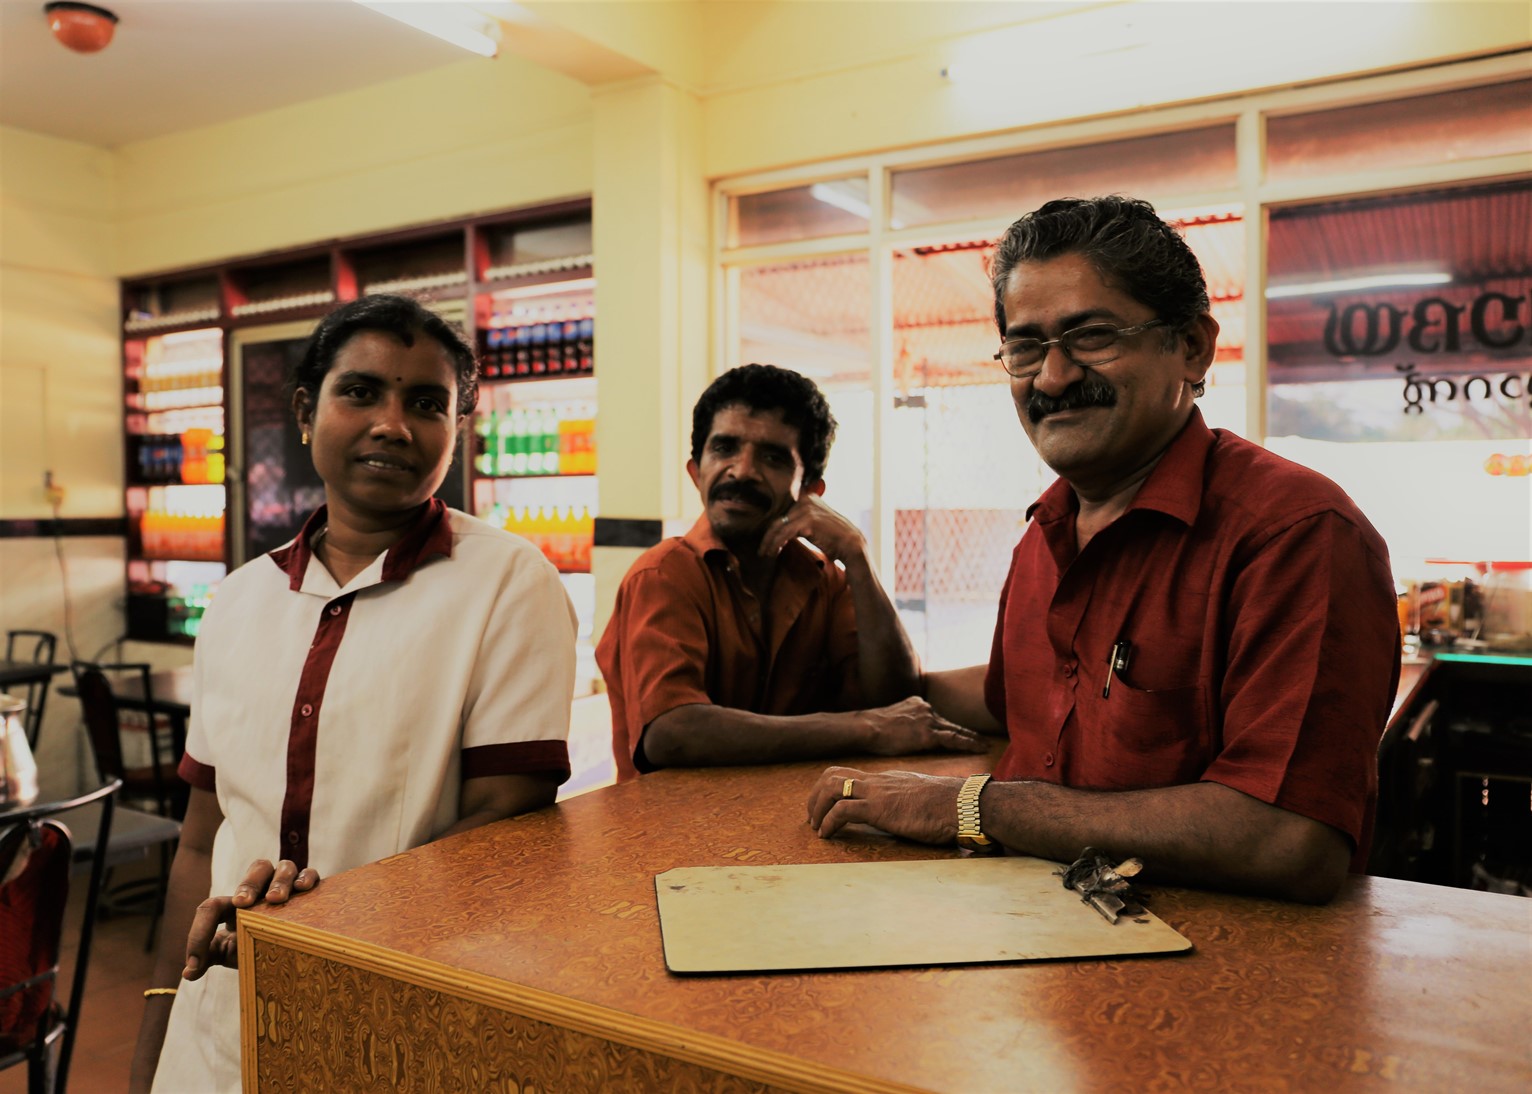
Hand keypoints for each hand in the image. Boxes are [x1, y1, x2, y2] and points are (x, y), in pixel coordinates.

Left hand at [182, 858, 319, 979]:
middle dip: (249, 883)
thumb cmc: (252, 945)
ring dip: (280, 881)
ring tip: (276, 899)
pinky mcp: (309, 891)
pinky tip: (302, 889)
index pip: (211, 906)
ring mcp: (287, 887)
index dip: (198, 933)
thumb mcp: (227, 952)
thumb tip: (188, 973)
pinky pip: (311, 874)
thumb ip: (206, 957)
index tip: (195, 963)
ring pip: (284, 867)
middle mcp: (261, 889)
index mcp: (234, 904)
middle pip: (257, 868)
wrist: (283, 947)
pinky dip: (307, 877)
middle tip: (242, 903)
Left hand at [759, 493, 866, 563]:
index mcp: (808, 497)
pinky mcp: (807, 520)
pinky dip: (775, 544)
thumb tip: (781, 529)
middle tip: (761, 549)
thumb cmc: (833, 538)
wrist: (850, 544)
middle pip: (778, 518)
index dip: (772, 527)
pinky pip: (784, 534)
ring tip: (764, 553)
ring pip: (778, 526)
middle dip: (768, 535)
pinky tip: (772, 552)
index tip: (765, 540)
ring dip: (769, 542)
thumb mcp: (816, 523)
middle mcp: (806, 499)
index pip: (783, 511)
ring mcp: (806, 509)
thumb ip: (800, 521)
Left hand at [806, 766, 966, 843]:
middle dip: (815, 795)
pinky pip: (842, 811)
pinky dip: (828, 822)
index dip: (831, 788)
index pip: (850, 774)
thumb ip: (908, 803)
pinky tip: (827, 835)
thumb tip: (907, 815)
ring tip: (816, 827)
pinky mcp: (879, 809)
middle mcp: (878, 781)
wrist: (963, 804)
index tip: (825, 807)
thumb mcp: (922, 799)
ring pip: (831, 787)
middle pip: (832, 774)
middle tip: (812, 817)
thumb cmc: (951, 806)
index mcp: (887, 779)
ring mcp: (877, 792)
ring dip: (816, 807)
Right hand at [859, 696, 990, 755]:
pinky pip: (954, 739)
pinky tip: (980, 749)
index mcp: (918, 704)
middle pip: (951, 724)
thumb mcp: (891, 719)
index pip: (939, 718)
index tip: (964, 734)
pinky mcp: (928, 734)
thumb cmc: (873, 729)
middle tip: (985, 740)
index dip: (953, 728)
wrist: (866, 727)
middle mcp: (926, 709)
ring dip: (973, 739)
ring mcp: (928, 721)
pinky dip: (968, 744)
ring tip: (986, 746)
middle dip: (969, 733)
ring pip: (956, 731)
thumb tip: (907, 734)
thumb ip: (905, 722)